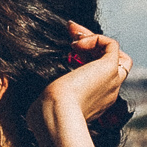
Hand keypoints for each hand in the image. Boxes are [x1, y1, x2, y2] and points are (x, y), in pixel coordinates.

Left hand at [29, 25, 132, 146]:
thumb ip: (50, 97)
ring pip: (115, 53)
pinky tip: (77, 45)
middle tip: (71, 32)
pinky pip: (112, 45)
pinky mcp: (109, 69)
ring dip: (95, 39)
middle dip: (91, 44)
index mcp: (96, 102)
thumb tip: (31, 100)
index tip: (69, 50)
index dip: (87, 58)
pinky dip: (96, 39)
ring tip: (74, 38)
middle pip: (109, 62)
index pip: (100, 75)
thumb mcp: (50, 102)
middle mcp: (108, 92)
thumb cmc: (47, 112)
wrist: (55, 114)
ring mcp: (112, 81)